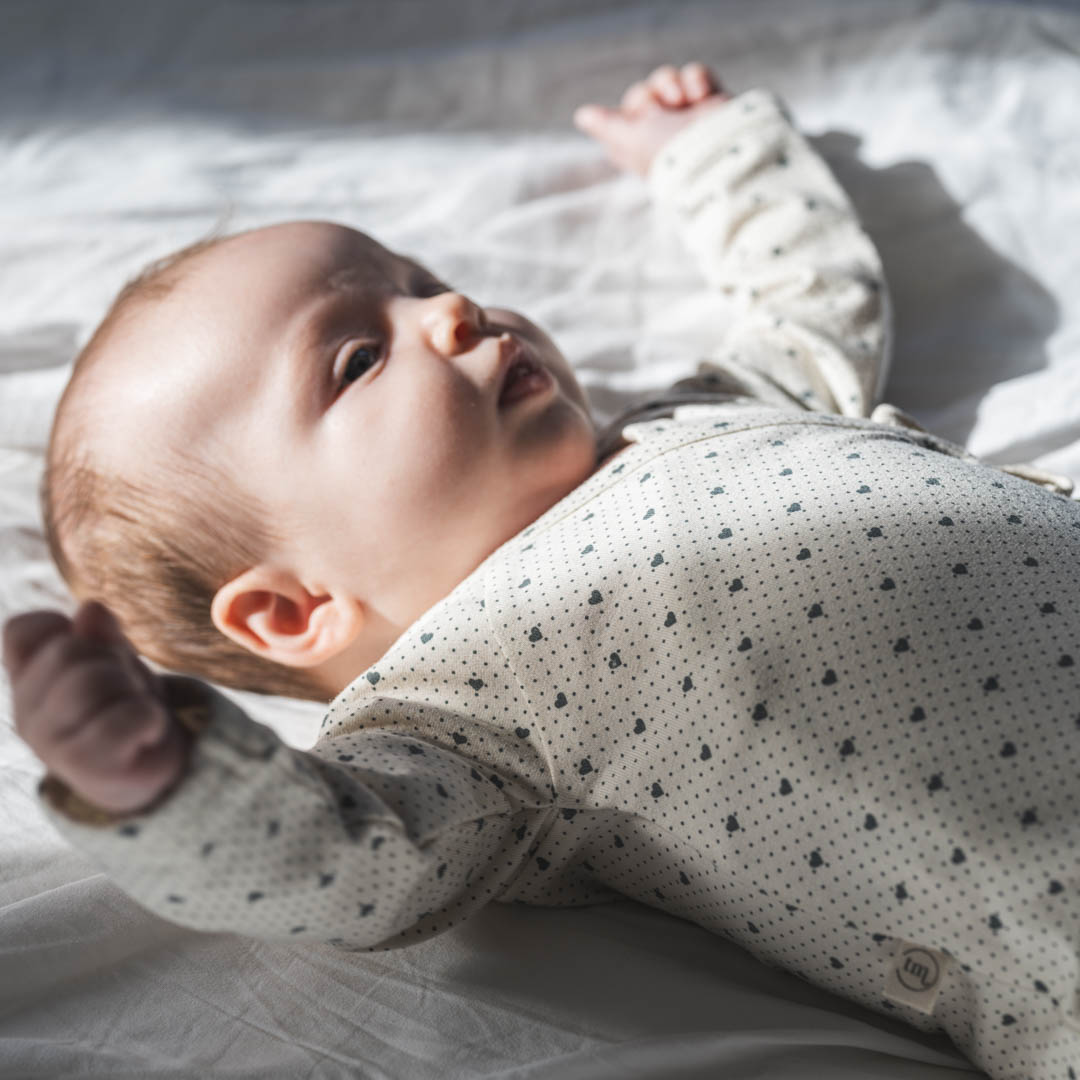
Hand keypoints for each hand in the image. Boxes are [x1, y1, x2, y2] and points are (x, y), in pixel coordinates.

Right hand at [3, 599, 193, 815]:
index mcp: (28, 682)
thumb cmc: (125, 708)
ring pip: (93, 680)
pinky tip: (147, 730)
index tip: (89, 647)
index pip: (19, 632)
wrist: (149, 774)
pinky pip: (125, 717)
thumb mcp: (117, 663)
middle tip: (127, 687)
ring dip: (132, 688)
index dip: (60, 625)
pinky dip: (149, 716)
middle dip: (112, 659)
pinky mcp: (84, 766)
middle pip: (67, 651)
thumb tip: (90, 609)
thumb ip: (103, 636)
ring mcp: (51, 743)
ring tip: (136, 708)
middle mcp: (28, 713)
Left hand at [573, 62, 732, 176]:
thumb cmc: (666, 151)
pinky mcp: (711, 102)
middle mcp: (662, 130)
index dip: (632, 111)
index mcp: (640, 144)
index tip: (638, 123)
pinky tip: (701, 96)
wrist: (717, 150)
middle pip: (644, 92)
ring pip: (667, 79)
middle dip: (651, 95)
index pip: (625, 115)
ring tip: (684, 101)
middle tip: (662, 109)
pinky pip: (695, 73)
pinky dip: (697, 80)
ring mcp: (687, 115)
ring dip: (672, 84)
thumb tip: (582, 116)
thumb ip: (607, 127)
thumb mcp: (629, 140)